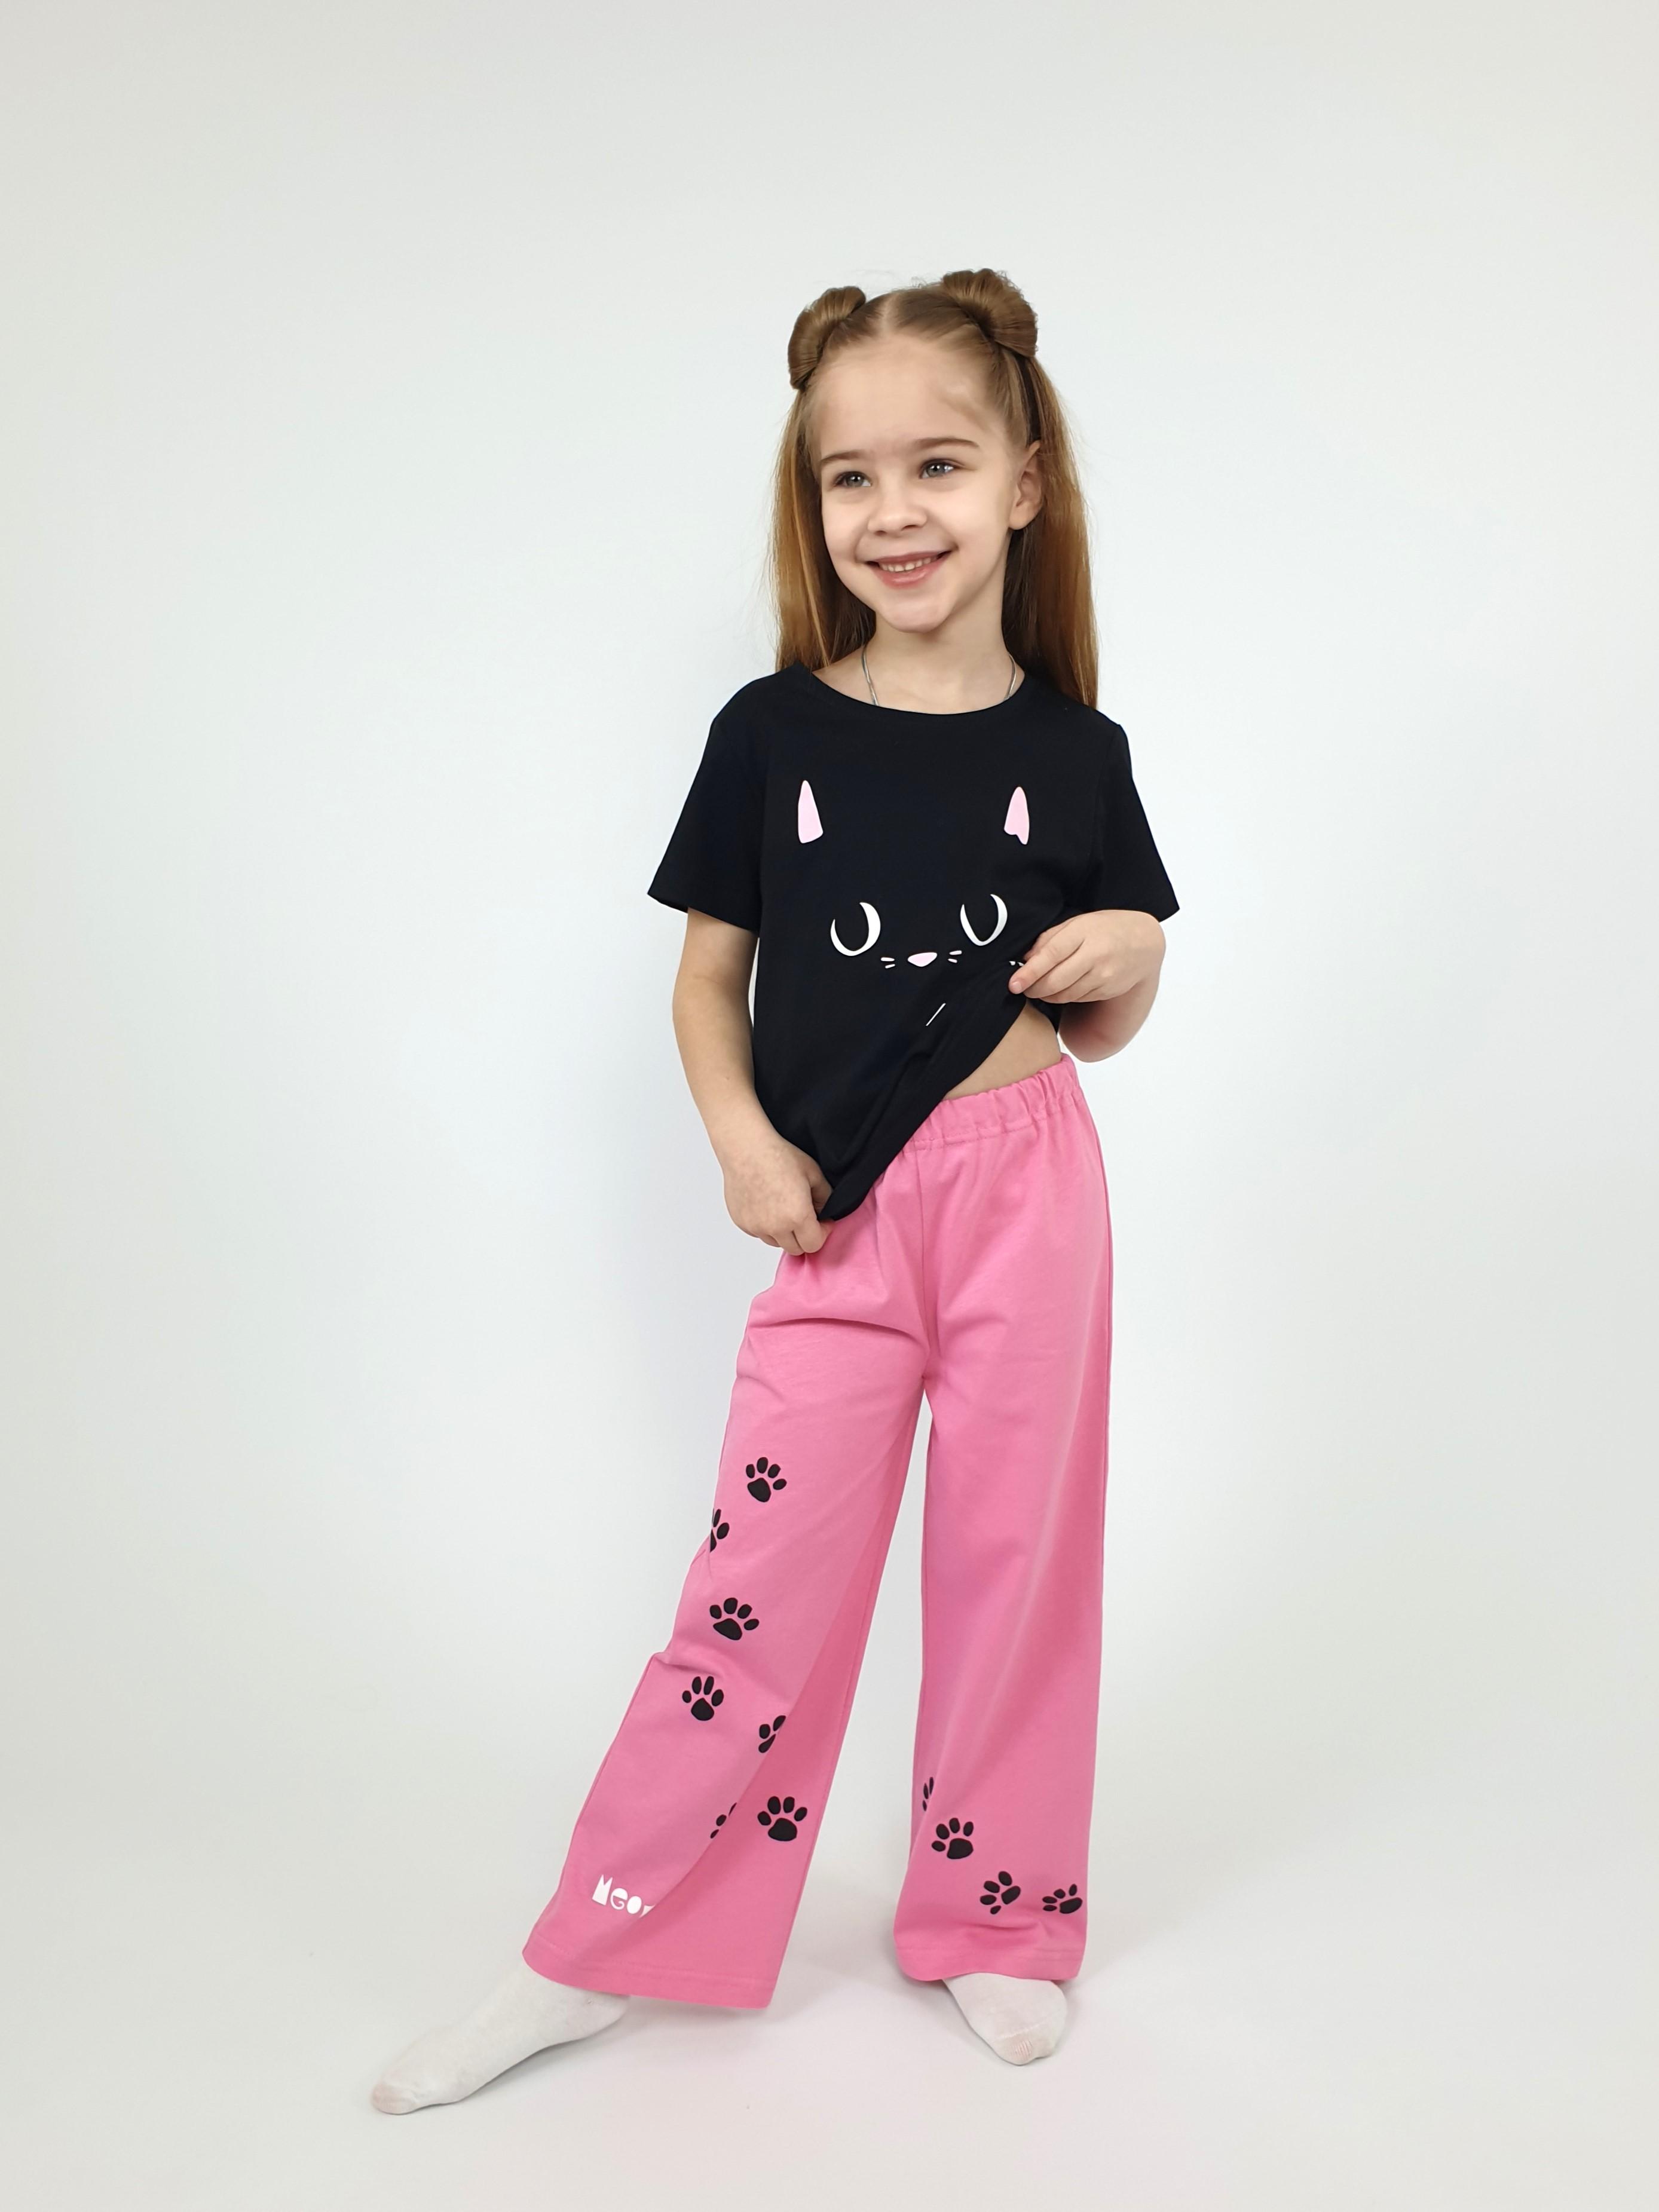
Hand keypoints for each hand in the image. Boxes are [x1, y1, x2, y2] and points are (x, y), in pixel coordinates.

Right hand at [720, 1131, 833, 1254]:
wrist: (746, 1148)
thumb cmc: (778, 1156)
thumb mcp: (813, 1173)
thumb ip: (825, 1197)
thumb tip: (825, 1212)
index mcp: (797, 1216)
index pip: (814, 1245)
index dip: (822, 1233)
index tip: (822, 1221)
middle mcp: (775, 1227)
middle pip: (795, 1249)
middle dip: (804, 1236)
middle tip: (805, 1216)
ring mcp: (756, 1227)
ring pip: (776, 1242)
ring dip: (784, 1233)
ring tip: (783, 1209)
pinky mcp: (742, 1222)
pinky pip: (759, 1233)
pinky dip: (765, 1225)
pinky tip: (766, 1204)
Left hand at [1009, 909, 1164, 1002]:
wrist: (1145, 942)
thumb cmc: (1105, 929)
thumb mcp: (1077, 923)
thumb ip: (1050, 938)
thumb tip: (1025, 959)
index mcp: (1083, 933)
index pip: (1051, 954)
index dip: (1030, 972)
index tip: (1014, 983)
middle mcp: (1095, 955)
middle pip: (1056, 980)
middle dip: (1034, 988)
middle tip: (1023, 988)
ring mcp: (1103, 975)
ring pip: (1065, 993)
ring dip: (1048, 995)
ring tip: (1040, 988)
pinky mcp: (1108, 989)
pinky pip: (1078, 998)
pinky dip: (1065, 996)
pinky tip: (1062, 989)